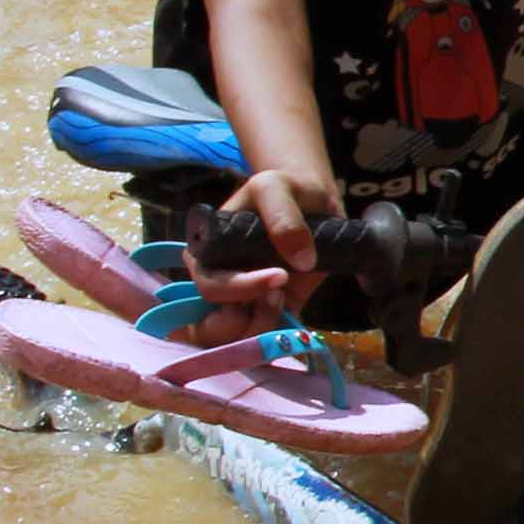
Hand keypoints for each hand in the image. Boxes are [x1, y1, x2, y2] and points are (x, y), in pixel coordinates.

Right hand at [198, 167, 340, 331]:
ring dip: (261, 325)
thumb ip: (283, 217)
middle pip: (214, 320)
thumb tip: (300, 261)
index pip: (207, 283)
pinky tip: (290, 309)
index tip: (278, 275)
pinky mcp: (273, 309)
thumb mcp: (276, 187)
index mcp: (209, 252)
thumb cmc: (285, 189)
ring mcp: (246, 298)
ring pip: (236, 335)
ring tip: (284, 297)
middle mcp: (221, 279)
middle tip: (282, 289)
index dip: (236, 289)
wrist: (315, 201)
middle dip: (249, 312)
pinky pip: (263, 336)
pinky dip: (275, 334)